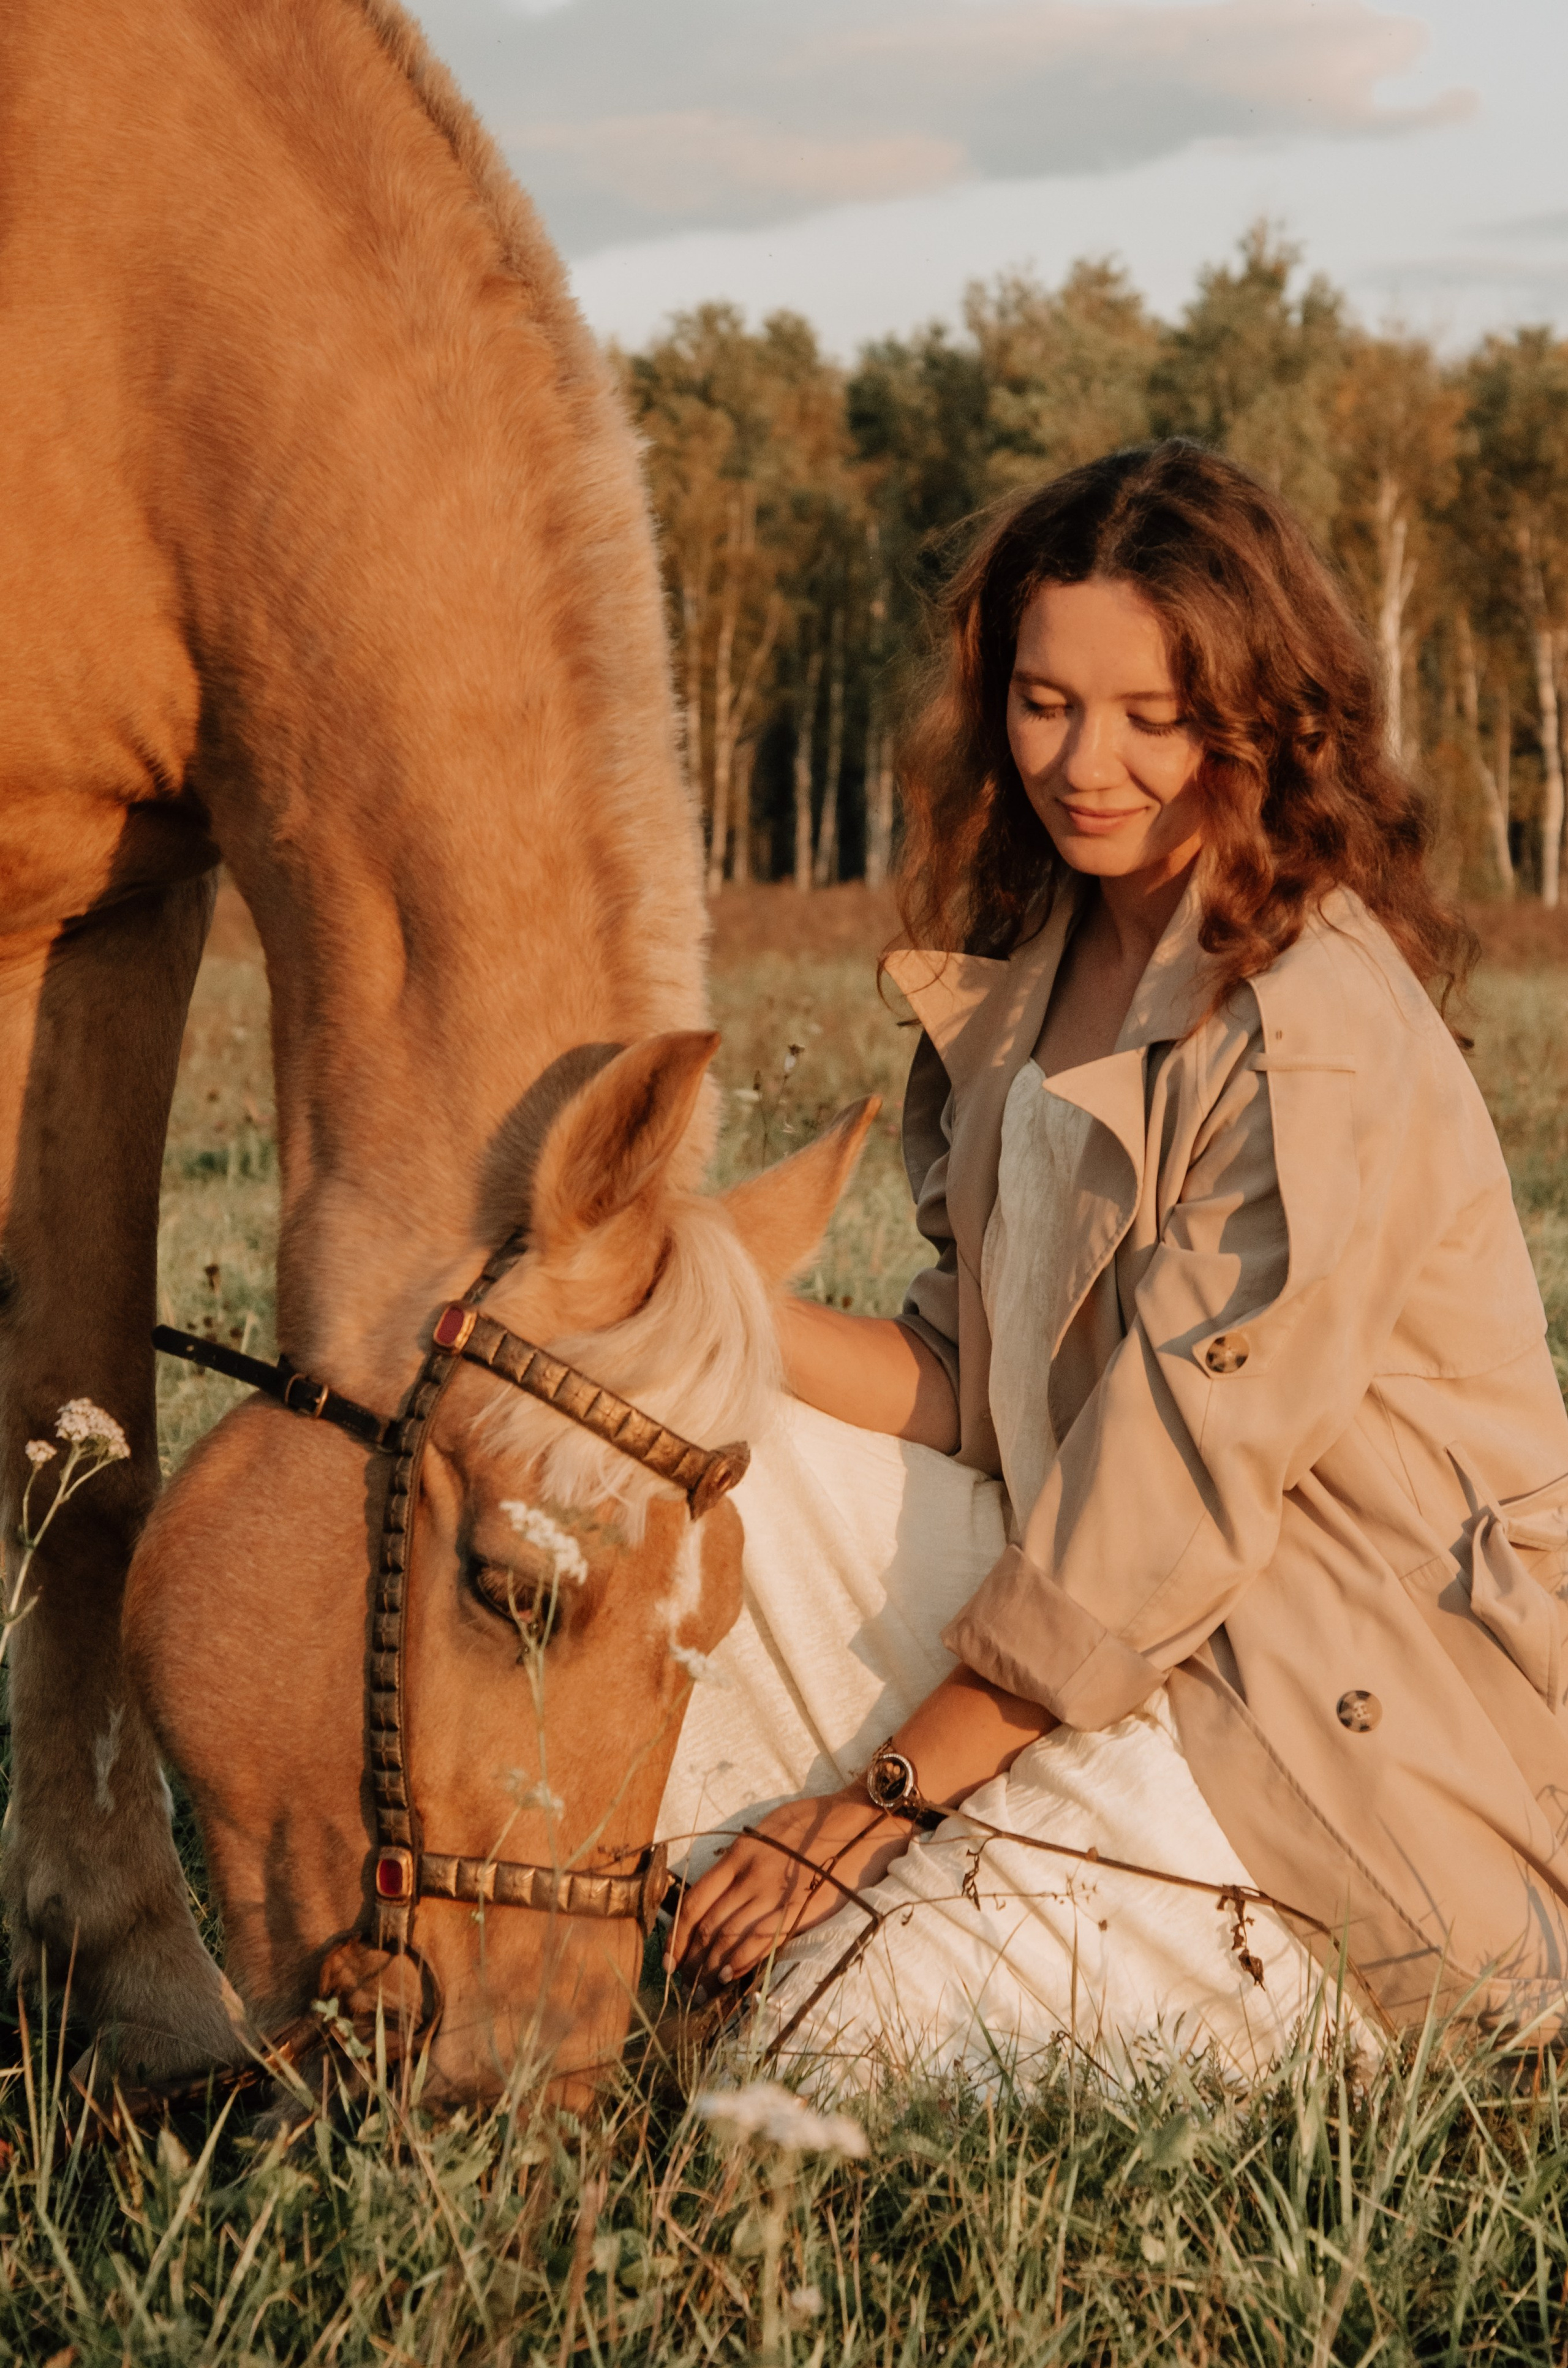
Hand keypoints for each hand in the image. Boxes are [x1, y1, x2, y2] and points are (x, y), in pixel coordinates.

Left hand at [669, 1789, 912, 1989]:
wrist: (857, 1821)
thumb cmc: (811, 1822)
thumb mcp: (765, 1830)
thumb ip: (739, 1860)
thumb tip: (715, 1890)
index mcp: (740, 1854)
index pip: (695, 1900)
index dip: (677, 1934)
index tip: (669, 1956)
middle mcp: (752, 1877)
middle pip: (709, 1926)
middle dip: (691, 1958)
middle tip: (682, 1980)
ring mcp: (775, 1896)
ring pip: (731, 1939)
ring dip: (711, 1967)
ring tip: (701, 1988)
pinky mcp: (799, 1913)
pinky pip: (762, 1943)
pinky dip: (741, 1963)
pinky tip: (729, 1977)